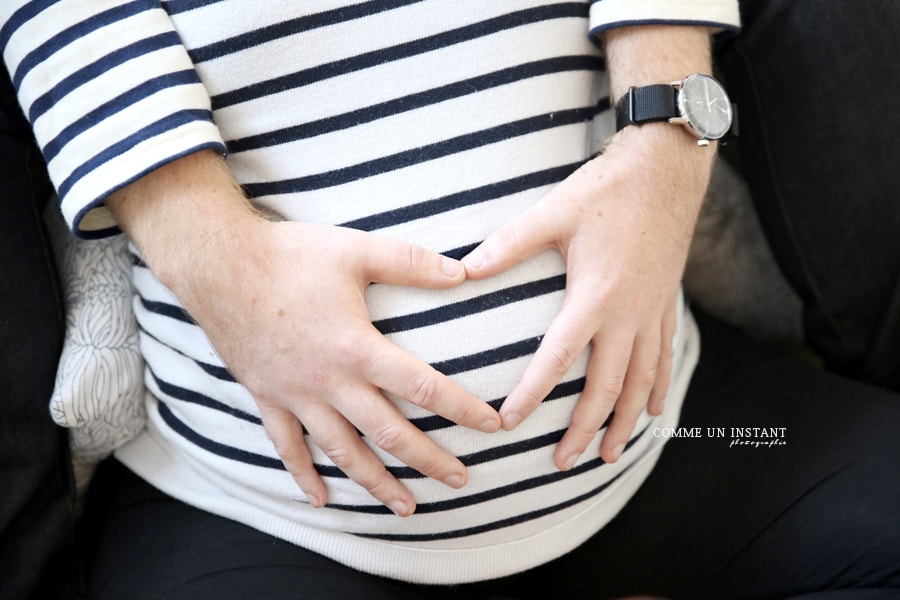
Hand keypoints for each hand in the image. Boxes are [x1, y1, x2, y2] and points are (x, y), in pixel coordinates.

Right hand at [108, 151, 501, 516]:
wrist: (217, 265)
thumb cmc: (289, 255)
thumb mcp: (356, 250)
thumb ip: (412, 262)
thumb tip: (464, 272)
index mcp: (357, 348)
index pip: (423, 387)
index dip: (462, 408)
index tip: (493, 425)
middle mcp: (330, 382)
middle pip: (389, 433)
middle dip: (429, 461)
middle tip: (461, 481)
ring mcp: (296, 395)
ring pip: (343, 452)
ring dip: (377, 483)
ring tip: (407, 507)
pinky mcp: (267, 397)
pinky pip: (287, 446)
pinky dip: (304, 475)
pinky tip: (321, 499)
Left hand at [462, 125, 713, 468]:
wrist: (666, 169)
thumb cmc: (606, 190)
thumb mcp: (553, 212)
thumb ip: (509, 244)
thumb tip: (464, 269)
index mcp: (595, 295)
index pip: (558, 359)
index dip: (532, 394)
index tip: (509, 425)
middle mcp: (628, 314)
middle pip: (607, 388)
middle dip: (584, 430)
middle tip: (562, 463)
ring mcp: (653, 312)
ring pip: (641, 384)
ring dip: (623, 424)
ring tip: (606, 456)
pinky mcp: (667, 304)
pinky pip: (666, 359)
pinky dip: (658, 391)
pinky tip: (653, 413)